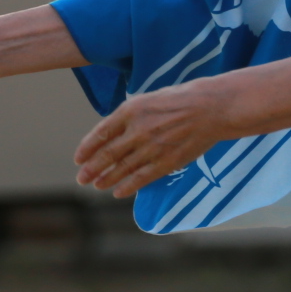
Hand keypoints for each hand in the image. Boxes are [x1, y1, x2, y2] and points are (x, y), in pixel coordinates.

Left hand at [74, 83, 237, 198]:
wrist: (212, 108)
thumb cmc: (181, 99)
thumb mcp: (149, 99)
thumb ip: (130, 116)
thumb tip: (112, 132)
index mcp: (131, 110)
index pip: (101, 133)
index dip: (87, 148)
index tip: (78, 158)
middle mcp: (138, 130)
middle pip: (107, 154)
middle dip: (91, 168)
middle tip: (82, 178)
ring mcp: (152, 147)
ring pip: (122, 168)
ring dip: (106, 179)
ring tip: (96, 185)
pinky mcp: (167, 161)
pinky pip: (142, 178)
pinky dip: (128, 186)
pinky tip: (117, 192)